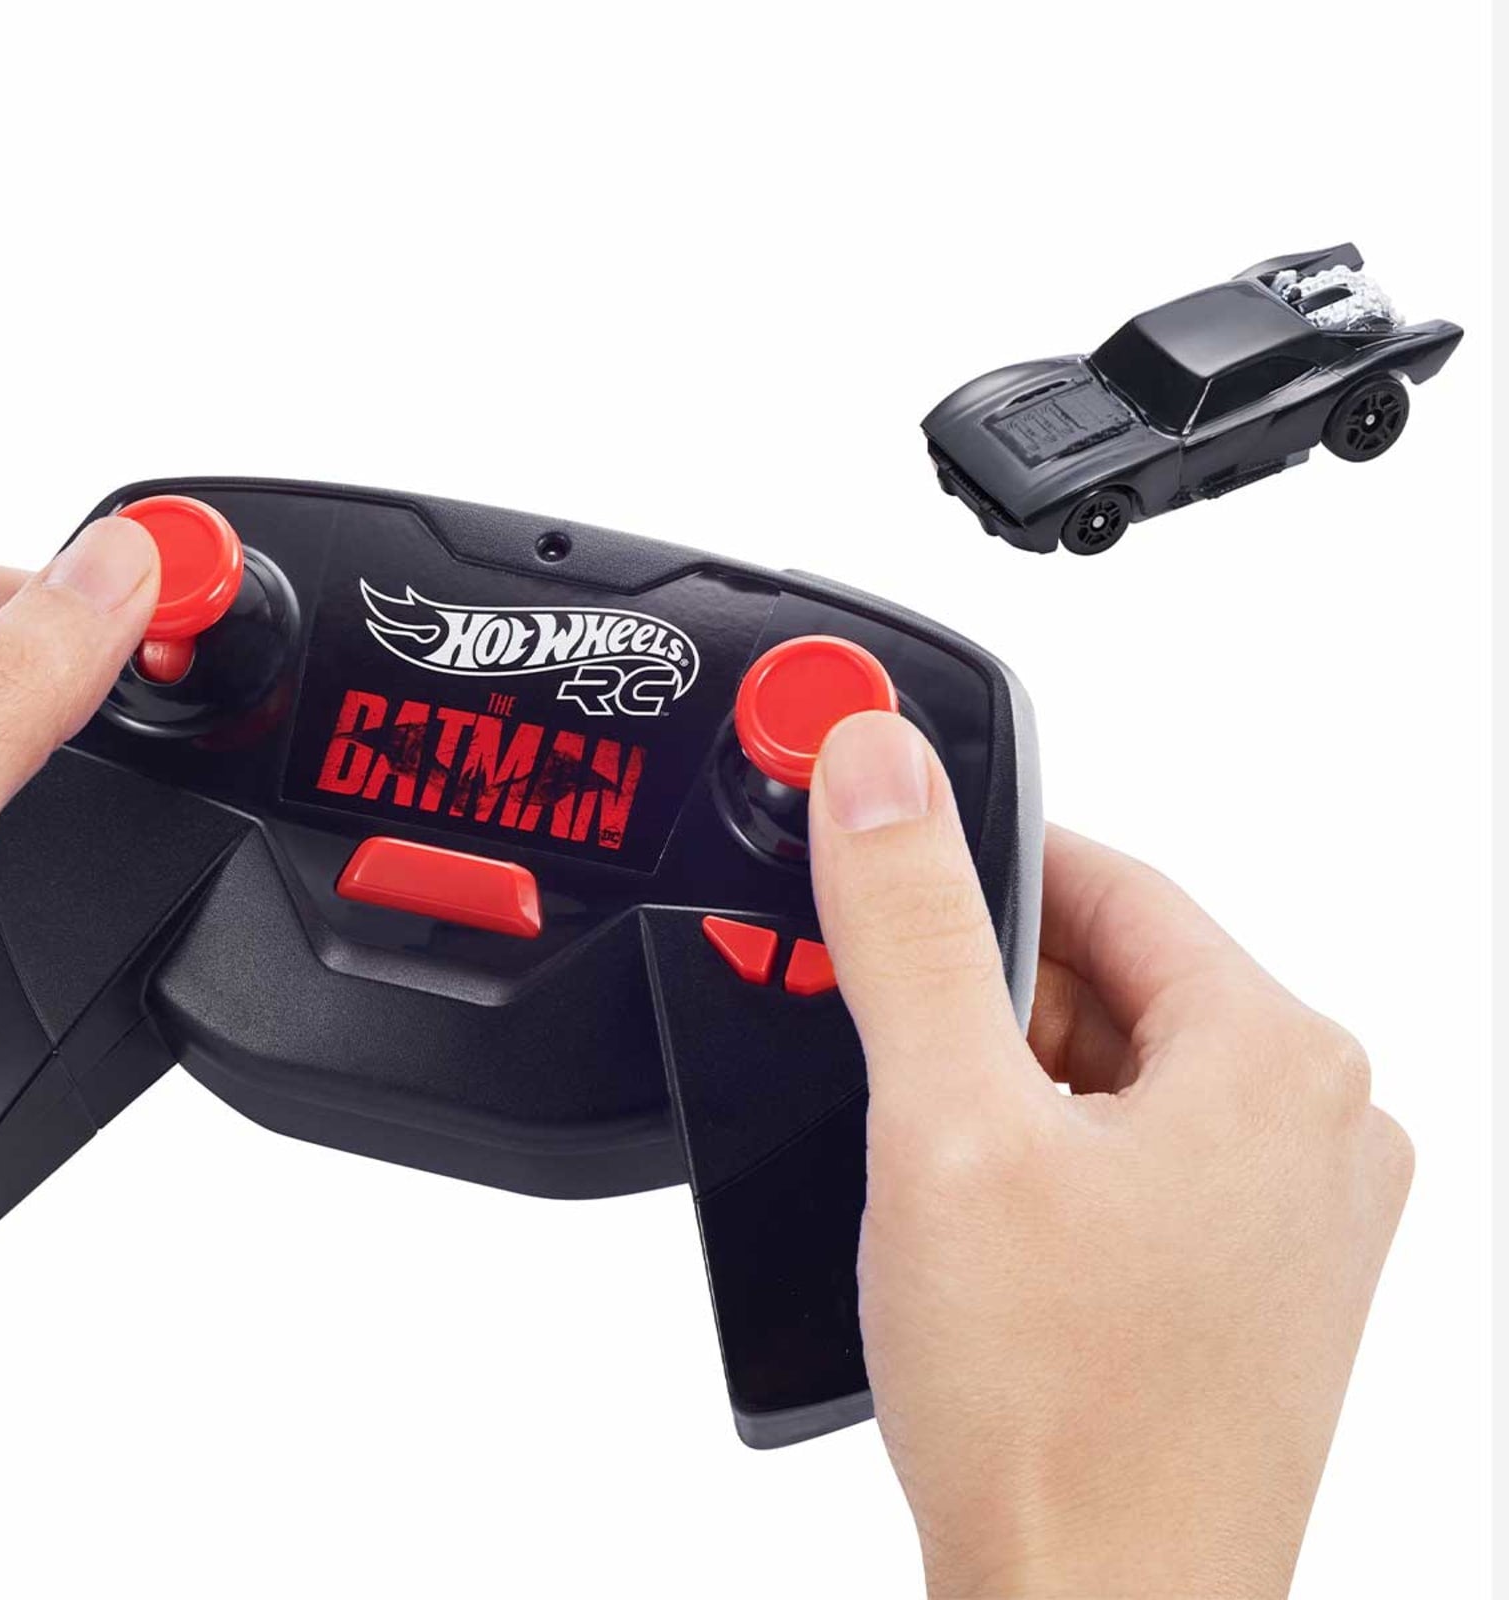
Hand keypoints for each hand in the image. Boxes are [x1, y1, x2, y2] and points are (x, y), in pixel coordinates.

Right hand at [810, 713, 1412, 1599]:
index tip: (869, 861)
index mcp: (1280, 1059)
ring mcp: (1288, 1218)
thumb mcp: (945, 1123)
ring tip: (917, 1150)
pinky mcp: (1244, 1286)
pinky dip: (1033, 1155)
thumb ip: (911, 922)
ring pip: (1107, 1069)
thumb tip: (876, 764)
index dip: (968, 864)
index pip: (1103, 880)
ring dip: (995, 1078)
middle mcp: (1315, 1130)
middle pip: (1103, 975)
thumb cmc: (1060, 1419)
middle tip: (867, 1030)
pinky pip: (1125, 1156)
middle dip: (973, 989)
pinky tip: (968, 1221)